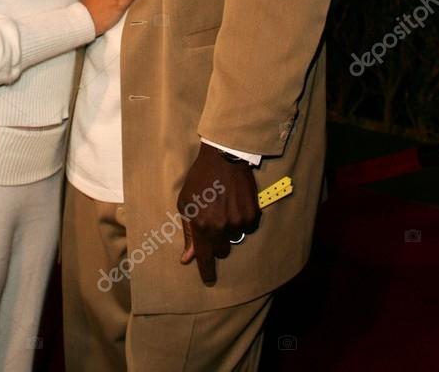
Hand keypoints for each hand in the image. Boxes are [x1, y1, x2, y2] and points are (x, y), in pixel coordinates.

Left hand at [177, 143, 259, 284]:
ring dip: (230, 229)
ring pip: (235, 237)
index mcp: (202, 226)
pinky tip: (236, 203)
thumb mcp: (186, 204)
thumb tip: (188, 258)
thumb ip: (189, 232)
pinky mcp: (253, 214)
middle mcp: (221, 227)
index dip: (207, 271)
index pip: (205, 257)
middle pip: (222, 250)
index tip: (208, 280)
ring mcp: (239, 221)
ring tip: (225, 207)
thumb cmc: (200, 180)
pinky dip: (242, 219)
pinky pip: (247, 227)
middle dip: (218, 241)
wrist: (223, 158)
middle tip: (214, 222)